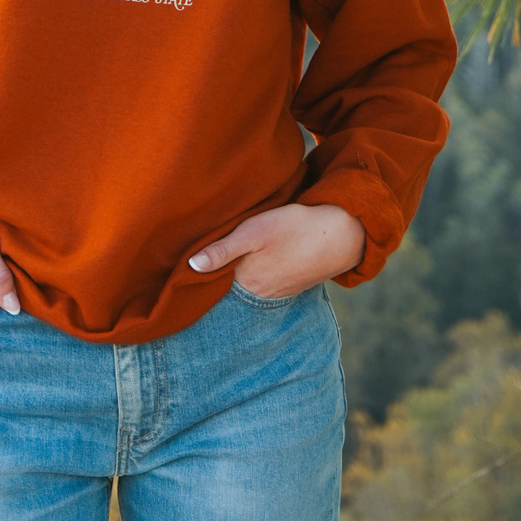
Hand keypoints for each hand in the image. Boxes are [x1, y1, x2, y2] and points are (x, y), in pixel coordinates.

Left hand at [188, 203, 365, 298]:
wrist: (340, 234)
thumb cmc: (294, 227)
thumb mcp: (253, 231)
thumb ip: (222, 250)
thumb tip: (191, 266)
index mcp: (247, 281)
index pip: (213, 287)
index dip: (198, 280)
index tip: (180, 273)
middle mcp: (260, 293)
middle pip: (228, 289)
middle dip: (213, 281)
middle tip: (194, 269)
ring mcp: (277, 291)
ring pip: (246, 287)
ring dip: (234, 278)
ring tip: (217, 267)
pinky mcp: (290, 283)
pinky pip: (264, 283)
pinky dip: (253, 277)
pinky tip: (250, 264)